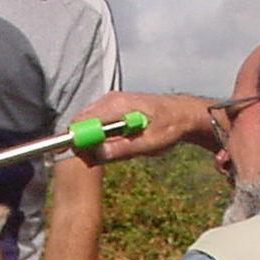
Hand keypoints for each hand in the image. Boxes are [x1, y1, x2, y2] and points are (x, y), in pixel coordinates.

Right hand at [74, 91, 214, 162]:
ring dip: (97, 142)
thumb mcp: (149, 143)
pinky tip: (123, 143)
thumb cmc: (169, 127)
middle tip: (103, 159)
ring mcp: (110, 103)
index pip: (81, 122)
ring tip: (122, 148)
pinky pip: (98, 124)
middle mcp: (109, 100)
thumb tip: (97, 154)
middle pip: (81, 123)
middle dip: (86, 144)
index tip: (82, 157)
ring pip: (89, 125)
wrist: (182, 114)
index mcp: (116, 105)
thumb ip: (122, 149)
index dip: (76, 141)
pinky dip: (104, 138)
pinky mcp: (113, 109)